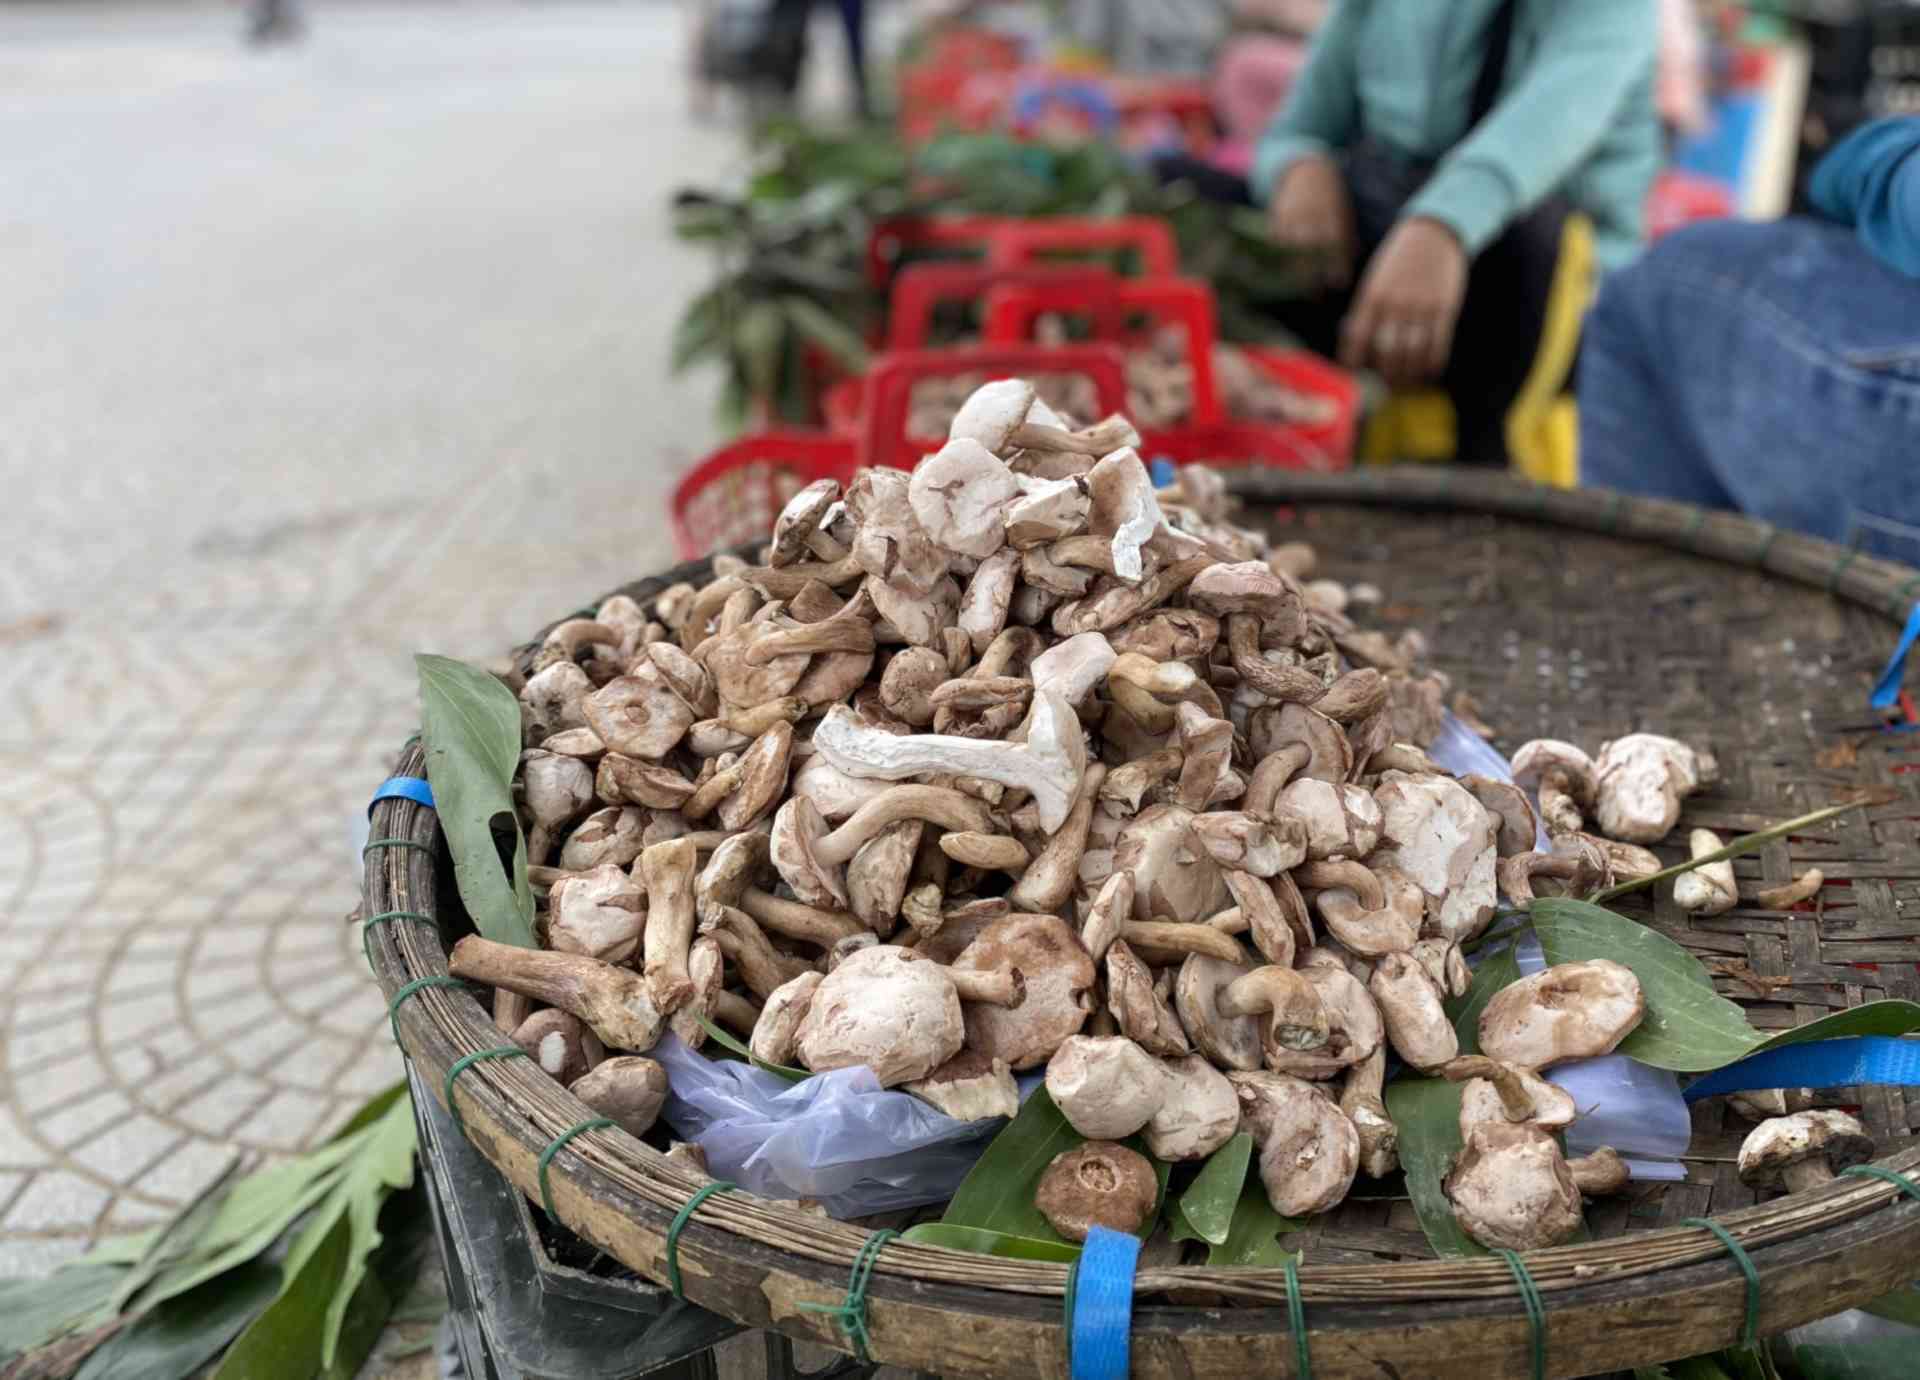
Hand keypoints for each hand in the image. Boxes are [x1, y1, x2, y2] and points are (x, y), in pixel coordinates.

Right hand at [1268, 155, 1354, 290]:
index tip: (1337, 284)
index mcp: (1331, 217)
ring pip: (1291, 249)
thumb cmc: (1329, 196)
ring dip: (1293, 270)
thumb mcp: (1342, 213)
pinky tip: (1280, 270)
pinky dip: (1278, 256)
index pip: (1335, 247)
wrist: (1307, 169)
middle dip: (1313, 276)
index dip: (1336, 267)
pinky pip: (1276, 240)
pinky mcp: (1277, 216)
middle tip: (1315, 296)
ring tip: (1294, 287)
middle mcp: (1312, 218)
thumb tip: (1347, 266)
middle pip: (1311, 253)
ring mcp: (1293, 217)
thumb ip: (1345, 238)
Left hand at [1339, 217, 1467, 385]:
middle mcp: (1395, 303)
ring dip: (1408, 374)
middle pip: (1386, 352)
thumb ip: (1367, 310)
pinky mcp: (1444, 308)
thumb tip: (1359, 346)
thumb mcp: (1375, 280)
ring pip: (1412, 353)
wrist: (1433, 233)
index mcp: (1372, 296)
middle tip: (1386, 384)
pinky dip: (1432, 363)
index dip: (1354, 360)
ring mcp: (1421, 306)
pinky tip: (1429, 371)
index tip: (1355, 372)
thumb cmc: (1398, 261)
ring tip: (1406, 381)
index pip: (1356, 338)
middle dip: (1384, 374)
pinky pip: (1438, 345)